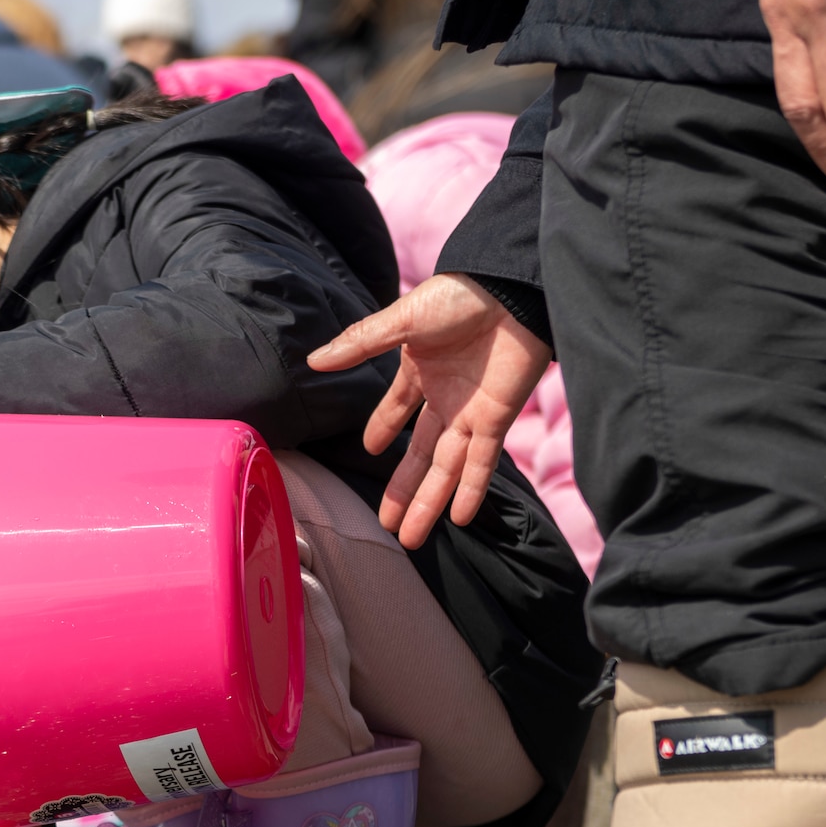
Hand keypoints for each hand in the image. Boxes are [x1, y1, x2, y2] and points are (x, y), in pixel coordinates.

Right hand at [306, 274, 549, 549]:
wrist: (511, 288)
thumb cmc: (458, 294)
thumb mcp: (401, 320)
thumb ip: (360, 344)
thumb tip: (314, 362)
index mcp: (419, 371)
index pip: (397, 410)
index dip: (383, 429)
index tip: (369, 452)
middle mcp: (445, 397)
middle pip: (419, 455)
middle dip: (403, 491)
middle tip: (387, 526)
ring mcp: (472, 410)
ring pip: (446, 467)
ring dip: (430, 503)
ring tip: (412, 539)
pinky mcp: (499, 416)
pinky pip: (482, 461)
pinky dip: (471, 488)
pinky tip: (457, 517)